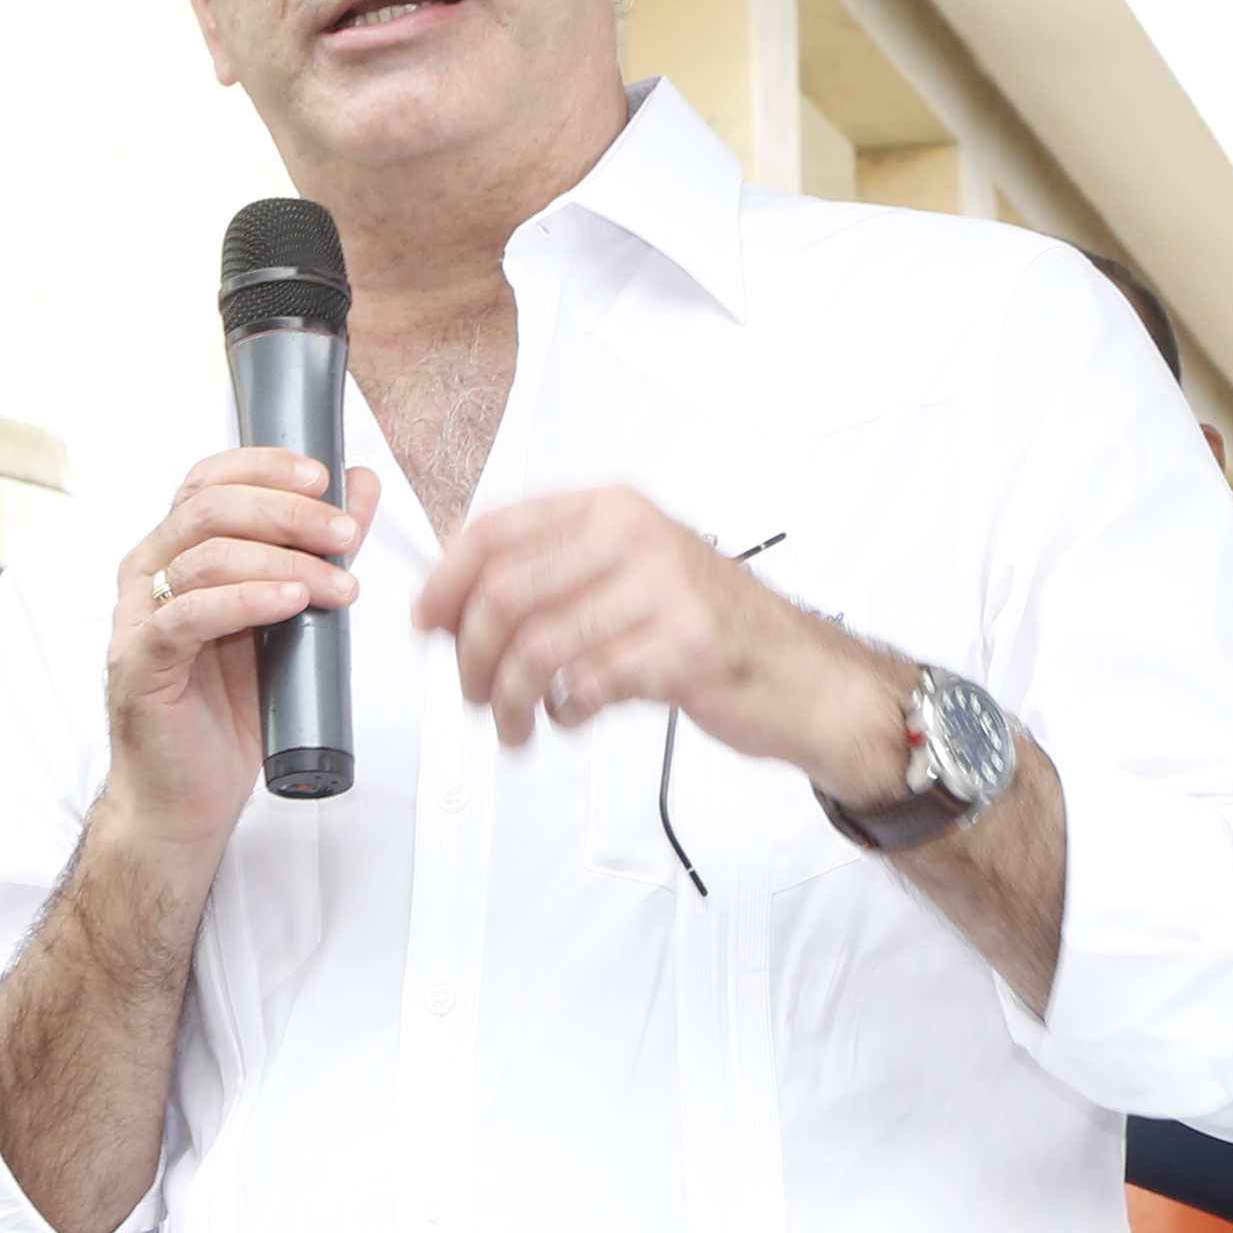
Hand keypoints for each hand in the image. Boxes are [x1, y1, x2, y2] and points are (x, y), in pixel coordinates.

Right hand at [109, 447, 383, 847]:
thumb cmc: (228, 709)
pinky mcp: (141, 663)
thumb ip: (314, 551)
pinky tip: (290, 604)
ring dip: (283, 561)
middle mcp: (149, 574)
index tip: (324, 478)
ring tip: (338, 584)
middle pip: (209, 508)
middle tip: (345, 533)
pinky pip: (188, 616)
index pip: (209, 480)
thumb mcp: (285, 617)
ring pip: (205, 556)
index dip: (265, 467)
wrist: (186, 795)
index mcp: (176, 552)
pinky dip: (246, 601)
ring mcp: (139, 617)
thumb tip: (358, 487)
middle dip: (287, 511)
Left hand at [407, 486, 906, 775]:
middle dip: (473, 657)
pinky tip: (573, 717)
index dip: (446, 584)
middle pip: (505, 594)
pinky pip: (587, 686)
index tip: (428, 627)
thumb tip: (454, 607)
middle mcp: (635, 536)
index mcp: (612, 508)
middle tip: (474, 693)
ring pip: (538, 648)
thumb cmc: (711, 626)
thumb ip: (552, 576)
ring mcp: (663, 590)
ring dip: (511, 700)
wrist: (804, 675)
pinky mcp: (683, 649)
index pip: (496, 531)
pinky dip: (564, 713)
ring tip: (516, 724)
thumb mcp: (630, 575)